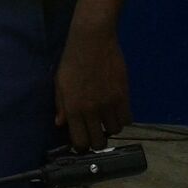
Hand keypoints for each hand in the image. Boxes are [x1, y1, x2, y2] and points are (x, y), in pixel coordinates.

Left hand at [55, 25, 130, 150]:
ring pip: (115, 131)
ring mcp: (109, 104)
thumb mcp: (60, 83)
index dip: (81, 146)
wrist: (92, 41)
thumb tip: (60, 124)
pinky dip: (122, 119)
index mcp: (73, 108)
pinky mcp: (124, 96)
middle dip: (96, 141)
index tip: (82, 142)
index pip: (80, 141)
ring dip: (110, 128)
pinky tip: (116, 111)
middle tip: (95, 132)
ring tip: (105, 119)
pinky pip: (128, 119)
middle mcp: (91, 110)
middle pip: (99, 142)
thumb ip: (61, 106)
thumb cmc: (72, 60)